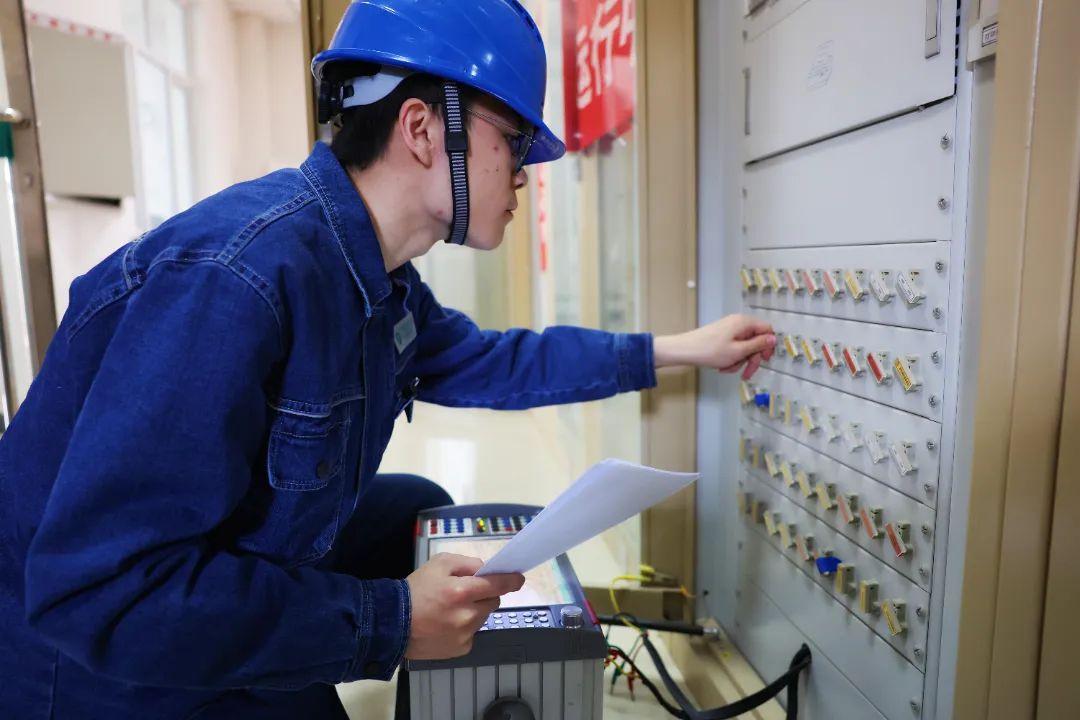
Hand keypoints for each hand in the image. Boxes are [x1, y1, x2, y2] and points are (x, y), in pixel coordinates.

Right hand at [404, 553, 524, 659]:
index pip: (497, 584)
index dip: (511, 580)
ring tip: (450, 609)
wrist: (392, 624)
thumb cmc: (415, 590)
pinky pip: (473, 633)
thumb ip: (466, 563)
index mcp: (462, 591)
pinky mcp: (461, 649)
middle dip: (484, 595)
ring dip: (474, 611)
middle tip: (465, 593)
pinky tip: (446, 624)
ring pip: (483, 617)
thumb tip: (486, 570)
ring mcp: (465, 634)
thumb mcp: (438, 564)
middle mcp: (467, 615)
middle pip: (493, 601)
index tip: (519, 578)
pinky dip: (465, 628)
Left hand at [653, 314, 775, 379]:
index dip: (768, 346)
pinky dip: (730, 359)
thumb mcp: (738, 351)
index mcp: (744, 323)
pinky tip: (721, 366)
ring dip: (739, 361)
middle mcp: (738, 323)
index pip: (767, 330)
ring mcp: (729, 329)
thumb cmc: (709, 351)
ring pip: (744, 347)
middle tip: (746, 373)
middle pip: (756, 341)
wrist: (683, 351)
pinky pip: (733, 349)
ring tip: (727, 368)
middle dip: (751, 359)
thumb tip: (774, 339)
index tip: (764, 360)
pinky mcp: (722, 336)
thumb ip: (758, 345)